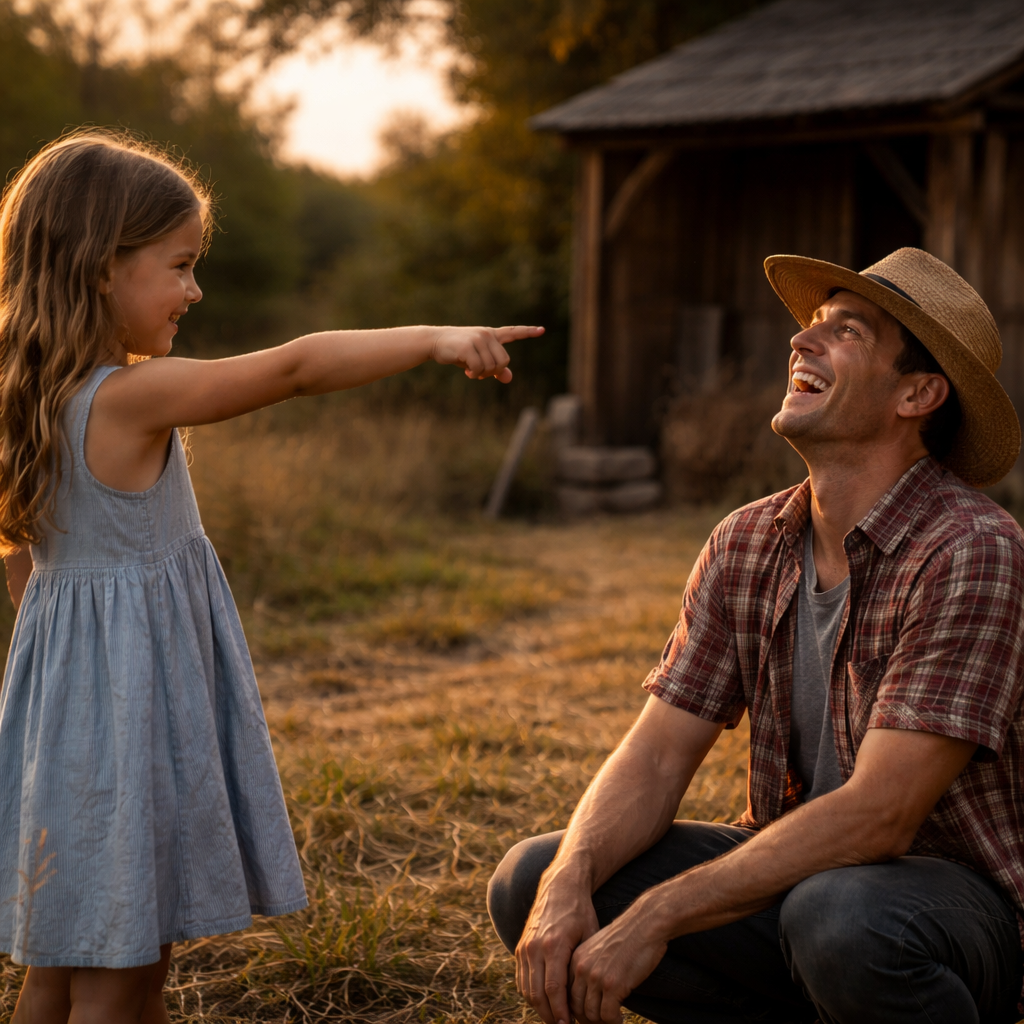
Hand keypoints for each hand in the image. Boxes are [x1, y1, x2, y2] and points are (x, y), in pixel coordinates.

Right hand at [431, 325, 543, 382]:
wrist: (435, 342)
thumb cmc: (458, 351)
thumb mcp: (478, 359)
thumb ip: (495, 368)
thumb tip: (509, 378)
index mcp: (492, 335)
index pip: (513, 332)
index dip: (528, 332)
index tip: (542, 330)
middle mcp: (487, 335)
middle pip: (504, 361)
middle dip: (493, 372)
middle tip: (481, 373)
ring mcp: (478, 339)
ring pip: (492, 367)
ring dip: (482, 374)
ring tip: (470, 370)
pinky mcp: (468, 347)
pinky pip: (479, 369)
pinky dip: (474, 374)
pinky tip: (466, 370)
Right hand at [516, 874, 598, 1023]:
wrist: (560, 886)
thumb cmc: (580, 912)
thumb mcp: (589, 936)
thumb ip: (582, 965)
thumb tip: (585, 997)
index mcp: (554, 945)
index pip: (554, 990)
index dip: (561, 1012)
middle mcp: (535, 947)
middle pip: (537, 994)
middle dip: (549, 1015)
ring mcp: (525, 947)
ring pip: (527, 989)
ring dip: (539, 1007)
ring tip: (555, 1018)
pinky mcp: (520, 947)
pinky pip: (522, 978)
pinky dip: (531, 994)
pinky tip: (545, 1002)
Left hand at [569, 905, 666, 1023]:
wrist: (645, 924)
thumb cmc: (627, 938)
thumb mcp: (599, 949)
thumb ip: (589, 967)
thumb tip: (588, 995)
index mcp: (576, 959)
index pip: (567, 994)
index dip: (577, 1010)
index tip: (587, 1017)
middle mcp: (582, 968)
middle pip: (576, 1008)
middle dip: (588, 1020)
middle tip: (602, 1022)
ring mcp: (596, 977)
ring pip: (592, 1015)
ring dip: (603, 1021)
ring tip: (612, 1019)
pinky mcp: (613, 985)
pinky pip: (608, 1015)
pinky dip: (614, 1022)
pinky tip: (620, 1019)